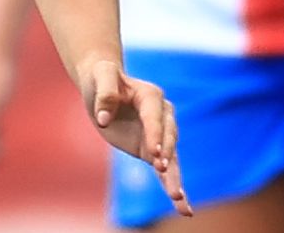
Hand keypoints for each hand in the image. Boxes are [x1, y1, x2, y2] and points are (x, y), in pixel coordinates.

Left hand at [85, 58, 192, 217]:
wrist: (102, 86)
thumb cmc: (102, 77)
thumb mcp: (100, 76)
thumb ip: (104, 94)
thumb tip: (104, 119)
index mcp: (151, 96)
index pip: (155, 118)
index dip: (155, 134)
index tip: (154, 153)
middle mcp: (162, 116)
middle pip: (168, 138)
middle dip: (166, 155)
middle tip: (162, 170)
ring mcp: (159, 135)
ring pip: (170, 158)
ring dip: (174, 177)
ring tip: (178, 198)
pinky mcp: (151, 150)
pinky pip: (164, 170)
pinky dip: (172, 186)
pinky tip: (183, 206)